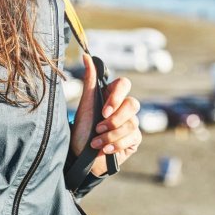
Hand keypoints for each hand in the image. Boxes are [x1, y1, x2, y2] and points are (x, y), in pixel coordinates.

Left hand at [70, 54, 141, 176]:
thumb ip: (89, 81)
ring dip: (111, 136)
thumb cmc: (81, 130)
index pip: (124, 84)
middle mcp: (123, 108)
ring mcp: (130, 124)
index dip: (117, 97)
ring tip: (96, 143)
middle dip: (115, 119)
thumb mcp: (85, 105)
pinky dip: (116, 145)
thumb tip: (86, 55)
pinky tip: (105, 150)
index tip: (104, 110)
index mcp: (112, 96)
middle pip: (133, 104)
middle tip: (99, 128)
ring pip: (131, 124)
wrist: (81, 158)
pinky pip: (132, 138)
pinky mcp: (133, 139)